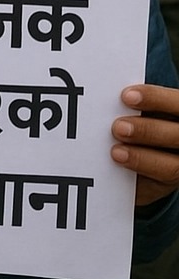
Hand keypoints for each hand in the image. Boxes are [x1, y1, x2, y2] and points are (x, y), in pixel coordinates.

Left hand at [112, 85, 178, 205]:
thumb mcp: (144, 112)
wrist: (141, 157)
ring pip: (173, 166)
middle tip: (118, 127)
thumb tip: (106, 95)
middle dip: (148, 130)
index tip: (126, 96)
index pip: (177, 103)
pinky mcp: (169, 183)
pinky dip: (139, 175)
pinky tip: (119, 167)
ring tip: (116, 152)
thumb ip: (135, 106)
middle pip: (178, 135)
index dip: (155, 99)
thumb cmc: (140, 121)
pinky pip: (159, 182)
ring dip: (143, 158)